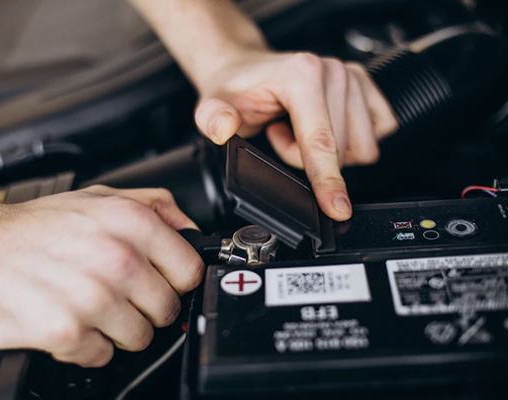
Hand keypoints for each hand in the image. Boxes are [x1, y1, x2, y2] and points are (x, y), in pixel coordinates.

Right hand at [0, 186, 203, 367]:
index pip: (191, 271)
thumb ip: (155, 206)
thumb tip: (191, 229)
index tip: (159, 281)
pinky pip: (102, 355)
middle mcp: (116, 258)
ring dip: (116, 329)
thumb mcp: (99, 196)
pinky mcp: (66, 331)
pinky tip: (67, 320)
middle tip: (116, 295)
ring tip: (88, 306)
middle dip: (145, 307)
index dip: (175, 280)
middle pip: (167, 309)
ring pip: (140, 337)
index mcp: (131, 222)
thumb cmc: (32, 226)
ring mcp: (93, 297)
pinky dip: (86, 345)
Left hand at [195, 51, 397, 220]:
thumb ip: (213, 118)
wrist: (243, 68)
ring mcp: (352, 76)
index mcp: (302, 75)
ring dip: (327, 151)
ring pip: (360, 147)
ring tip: (295, 129)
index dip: (328, 181)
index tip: (337, 209)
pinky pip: (377, 133)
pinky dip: (348, 141)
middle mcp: (333, 71)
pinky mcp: (365, 85)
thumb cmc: (234, 89)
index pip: (321, 142)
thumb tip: (224, 127)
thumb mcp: (211, 106)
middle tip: (278, 135)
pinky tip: (320, 127)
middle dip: (306, 158)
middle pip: (341, 151)